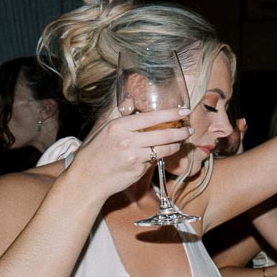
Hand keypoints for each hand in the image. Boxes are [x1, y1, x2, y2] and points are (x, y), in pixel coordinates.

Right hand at [64, 107, 190, 198]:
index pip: (152, 117)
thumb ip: (117, 112)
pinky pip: (155, 161)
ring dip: (176, 145)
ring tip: (180, 142)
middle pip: (164, 135)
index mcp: (119, 127)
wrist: (87, 178)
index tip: (184, 110)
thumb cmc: (94, 152)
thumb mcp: (102, 128)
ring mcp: (134, 158)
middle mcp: (128, 141)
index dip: (171, 114)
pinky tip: (161, 153)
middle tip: (189, 130)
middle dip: (181, 132)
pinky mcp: (138, 171)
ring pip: (164, 150)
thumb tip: (130, 98)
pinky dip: (159, 157)